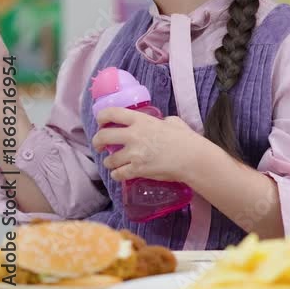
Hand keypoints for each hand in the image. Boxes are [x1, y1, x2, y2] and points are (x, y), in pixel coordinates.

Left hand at [92, 107, 207, 182]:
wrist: (193, 158)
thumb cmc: (186, 139)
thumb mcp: (173, 122)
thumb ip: (161, 121)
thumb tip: (158, 124)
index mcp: (141, 121)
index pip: (111, 113)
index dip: (101, 118)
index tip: (102, 123)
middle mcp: (133, 135)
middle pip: (102, 136)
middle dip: (97, 142)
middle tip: (99, 146)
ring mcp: (134, 154)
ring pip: (109, 160)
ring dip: (110, 162)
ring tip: (115, 163)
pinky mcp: (137, 170)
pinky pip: (118, 174)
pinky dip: (117, 175)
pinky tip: (121, 174)